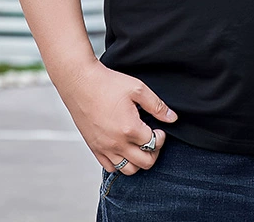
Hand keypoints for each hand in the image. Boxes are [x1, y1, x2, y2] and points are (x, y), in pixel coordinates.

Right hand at [54, 59, 177, 174]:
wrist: (81, 83)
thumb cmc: (107, 83)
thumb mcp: (138, 89)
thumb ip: (157, 105)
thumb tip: (172, 117)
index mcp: (129, 128)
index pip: (154, 144)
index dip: (162, 137)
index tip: (160, 128)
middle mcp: (116, 143)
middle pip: (144, 163)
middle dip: (154, 152)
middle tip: (154, 139)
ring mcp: (104, 148)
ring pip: (128, 170)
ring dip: (138, 160)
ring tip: (140, 145)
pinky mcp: (94, 148)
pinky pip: (110, 167)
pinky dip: (120, 163)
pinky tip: (124, 148)